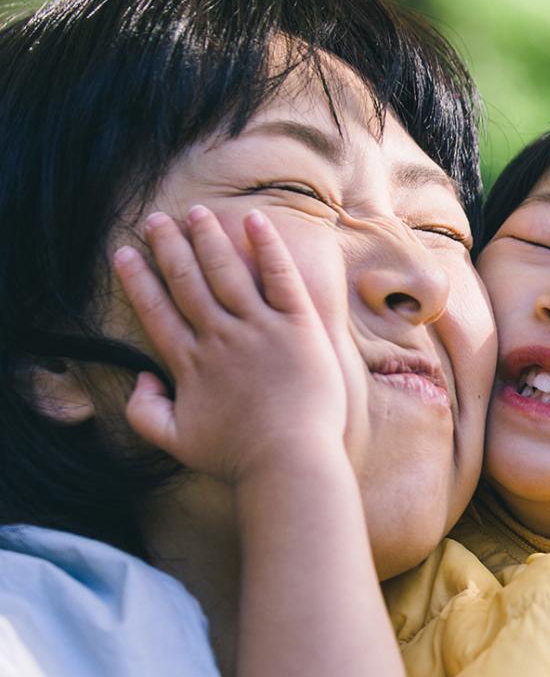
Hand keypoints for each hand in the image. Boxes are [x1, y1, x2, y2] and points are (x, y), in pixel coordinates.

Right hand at [113, 205, 351, 486]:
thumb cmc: (237, 458)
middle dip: (168, 247)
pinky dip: (267, 247)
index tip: (124, 254)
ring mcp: (260, 329)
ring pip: (227, 271)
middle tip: (155, 220)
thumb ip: (144, 411)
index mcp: (190, 363)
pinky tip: (253, 220)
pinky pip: (280, 278)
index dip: (138, 280)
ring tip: (197, 214)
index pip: (157, 311)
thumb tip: (141, 377)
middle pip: (187, 282)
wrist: (287, 462)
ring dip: (209, 238)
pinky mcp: (298, 327)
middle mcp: (220, 338)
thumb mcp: (175, 441)